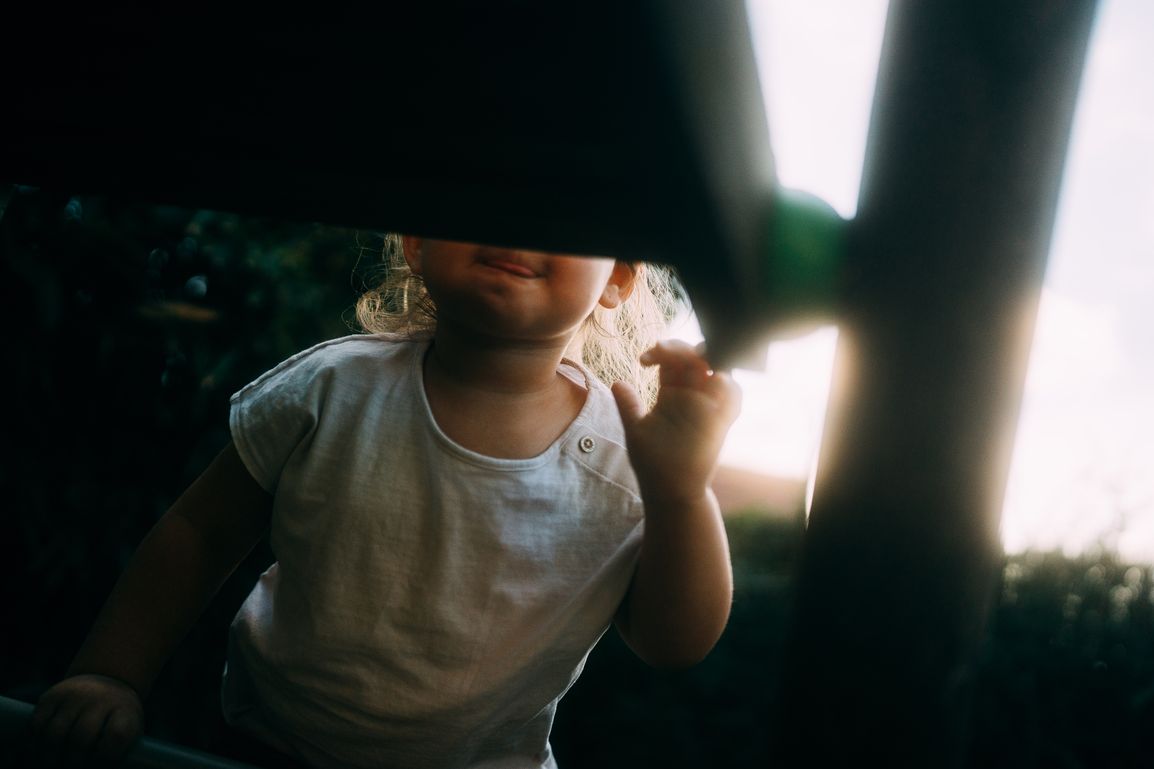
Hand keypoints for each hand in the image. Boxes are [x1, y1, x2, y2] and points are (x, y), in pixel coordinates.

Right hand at [30, 674, 142, 766]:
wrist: (109, 683)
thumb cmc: (117, 718)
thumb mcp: (129, 730)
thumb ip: (116, 750)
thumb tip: (98, 765)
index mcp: (125, 711)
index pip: (116, 736)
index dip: (105, 758)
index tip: (98, 764)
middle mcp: (100, 699)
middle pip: (81, 738)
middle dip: (73, 762)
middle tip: (71, 768)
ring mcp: (76, 694)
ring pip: (55, 733)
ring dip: (50, 757)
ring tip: (53, 764)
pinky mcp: (52, 695)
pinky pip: (37, 724)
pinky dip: (35, 743)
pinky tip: (41, 753)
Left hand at [612, 340, 740, 505]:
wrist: (669, 494)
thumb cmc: (652, 464)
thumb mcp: (636, 431)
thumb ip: (629, 407)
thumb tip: (617, 382)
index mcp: (671, 394)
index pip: (672, 361)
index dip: (662, 352)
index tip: (644, 359)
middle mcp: (692, 397)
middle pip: (696, 359)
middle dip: (682, 348)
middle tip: (663, 349)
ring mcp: (707, 409)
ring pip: (719, 370)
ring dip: (709, 359)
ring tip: (693, 359)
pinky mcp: (720, 423)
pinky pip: (733, 398)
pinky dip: (728, 386)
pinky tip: (713, 380)